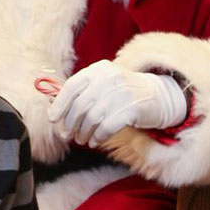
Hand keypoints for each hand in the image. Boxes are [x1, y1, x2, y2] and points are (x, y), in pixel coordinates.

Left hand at [47, 59, 187, 146]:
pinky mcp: (132, 108)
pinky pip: (106, 127)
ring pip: (92, 118)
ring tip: (81, 139)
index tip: (53, 118)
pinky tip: (95, 140)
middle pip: (80, 105)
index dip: (60, 104)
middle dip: (70, 123)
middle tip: (67, 135)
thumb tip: (55, 107)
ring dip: (83, 132)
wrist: (156, 95)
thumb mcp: (103, 83)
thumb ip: (82, 91)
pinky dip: (97, 136)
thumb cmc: (122, 92)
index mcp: (99, 69)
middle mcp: (109, 77)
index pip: (72, 86)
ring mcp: (121, 92)